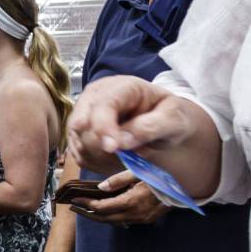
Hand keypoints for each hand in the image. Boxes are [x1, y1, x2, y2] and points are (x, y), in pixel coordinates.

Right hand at [68, 75, 190, 171]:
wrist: (164, 122)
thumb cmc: (170, 116)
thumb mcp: (172, 119)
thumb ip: (150, 127)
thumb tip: (122, 142)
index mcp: (120, 87)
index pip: (102, 105)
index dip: (103, 127)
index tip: (112, 148)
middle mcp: (95, 97)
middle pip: (81, 125)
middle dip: (102, 147)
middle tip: (129, 158)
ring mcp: (84, 115)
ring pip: (78, 142)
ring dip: (101, 158)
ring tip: (127, 158)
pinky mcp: (79, 133)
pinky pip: (78, 154)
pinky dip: (96, 164)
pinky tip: (116, 161)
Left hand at [73, 171, 169, 225]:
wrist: (182, 188)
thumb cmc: (159, 176)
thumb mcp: (139, 172)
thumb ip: (119, 180)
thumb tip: (101, 187)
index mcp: (132, 202)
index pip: (103, 207)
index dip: (87, 204)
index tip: (75, 199)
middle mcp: (136, 214)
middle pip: (105, 219)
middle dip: (88, 213)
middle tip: (75, 207)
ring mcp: (142, 219)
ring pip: (114, 222)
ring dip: (98, 217)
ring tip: (85, 209)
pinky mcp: (146, 220)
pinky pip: (124, 221)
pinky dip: (111, 217)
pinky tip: (104, 210)